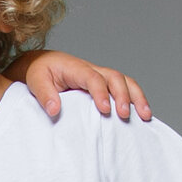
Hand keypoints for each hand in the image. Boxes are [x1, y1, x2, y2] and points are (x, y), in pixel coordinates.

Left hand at [16, 50, 152, 122]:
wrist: (42, 65)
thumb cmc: (39, 73)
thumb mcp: (36, 81)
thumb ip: (45, 94)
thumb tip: (55, 110)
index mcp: (76, 68)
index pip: (93, 78)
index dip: (101, 93)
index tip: (105, 110)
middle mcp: (92, 70)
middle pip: (115, 77)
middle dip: (123, 96)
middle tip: (124, 116)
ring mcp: (101, 76)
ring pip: (125, 81)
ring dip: (137, 97)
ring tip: (145, 116)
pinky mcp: (104, 85)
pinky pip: (124, 88)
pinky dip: (135, 99)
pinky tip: (142, 115)